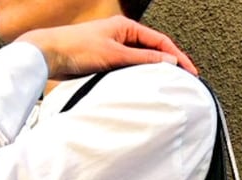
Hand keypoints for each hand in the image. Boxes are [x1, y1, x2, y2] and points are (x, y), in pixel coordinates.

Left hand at [16, 16, 197, 78]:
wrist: (50, 55)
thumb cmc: (77, 49)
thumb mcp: (115, 55)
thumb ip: (143, 59)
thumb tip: (169, 61)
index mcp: (126, 27)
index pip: (161, 41)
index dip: (178, 57)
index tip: (191, 73)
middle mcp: (122, 36)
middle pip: (154, 50)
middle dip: (171, 65)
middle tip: (186, 82)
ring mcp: (115, 49)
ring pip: (143, 61)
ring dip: (156, 73)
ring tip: (170, 87)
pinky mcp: (107, 62)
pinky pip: (131, 70)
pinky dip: (142, 78)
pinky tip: (147, 89)